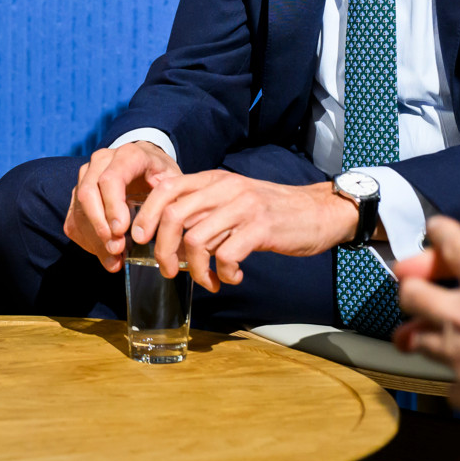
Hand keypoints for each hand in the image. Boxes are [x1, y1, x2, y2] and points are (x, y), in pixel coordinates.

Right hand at [65, 141, 181, 271]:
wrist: (148, 164)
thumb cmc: (162, 176)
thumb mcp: (174, 184)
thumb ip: (167, 203)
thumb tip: (152, 232)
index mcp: (129, 155)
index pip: (111, 179)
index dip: (113, 206)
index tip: (121, 230)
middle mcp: (102, 160)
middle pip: (88, 193)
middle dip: (100, 225)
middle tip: (117, 248)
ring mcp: (87, 174)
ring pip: (79, 208)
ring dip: (94, 236)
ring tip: (114, 256)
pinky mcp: (78, 191)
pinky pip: (75, 219)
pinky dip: (88, 240)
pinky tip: (106, 253)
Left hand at [131, 170, 360, 291]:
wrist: (319, 212)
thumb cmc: (272, 211)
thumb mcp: (233, 197)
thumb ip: (201, 200)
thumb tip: (160, 200)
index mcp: (215, 179)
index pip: (166, 189)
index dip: (146, 215)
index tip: (140, 240)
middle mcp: (226, 188)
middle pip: (174, 216)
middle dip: (163, 250)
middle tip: (170, 271)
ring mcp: (243, 207)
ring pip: (196, 240)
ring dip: (196, 270)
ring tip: (208, 281)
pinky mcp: (260, 228)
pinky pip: (226, 256)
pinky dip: (223, 274)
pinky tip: (232, 277)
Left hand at [394, 200, 459, 416]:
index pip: (453, 247)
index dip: (442, 232)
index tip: (436, 228)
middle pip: (413, 295)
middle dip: (411, 286)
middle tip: (415, 285)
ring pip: (418, 340)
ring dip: (420, 333)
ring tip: (422, 332)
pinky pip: (448, 384)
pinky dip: (453, 381)